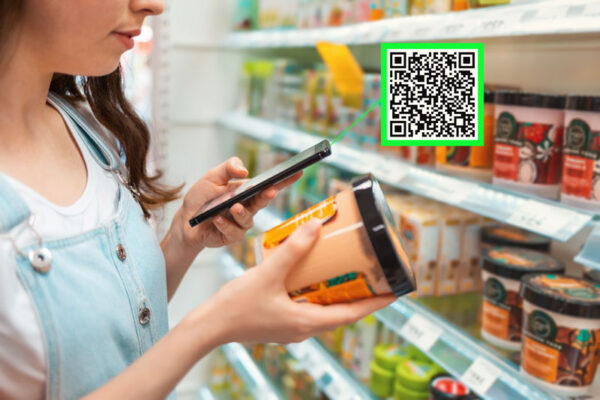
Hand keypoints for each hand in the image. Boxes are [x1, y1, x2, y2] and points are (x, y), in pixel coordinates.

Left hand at [175, 157, 301, 249]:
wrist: (186, 221)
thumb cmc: (201, 199)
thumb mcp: (212, 177)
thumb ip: (228, 168)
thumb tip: (244, 170)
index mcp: (247, 192)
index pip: (269, 184)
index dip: (285, 179)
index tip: (297, 171)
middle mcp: (249, 207)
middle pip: (263, 201)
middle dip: (268, 196)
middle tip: (270, 191)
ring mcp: (242, 223)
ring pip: (249, 219)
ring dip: (242, 213)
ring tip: (233, 207)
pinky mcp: (232, 236)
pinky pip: (234, 232)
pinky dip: (225, 224)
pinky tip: (216, 219)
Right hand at [203, 219, 395, 343]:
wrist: (210, 325)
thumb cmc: (236, 306)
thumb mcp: (268, 274)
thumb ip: (293, 249)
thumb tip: (316, 226)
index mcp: (307, 322)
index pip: (352, 314)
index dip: (376, 302)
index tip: (395, 291)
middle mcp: (303, 329)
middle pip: (342, 312)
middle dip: (360, 295)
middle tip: (374, 275)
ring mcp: (292, 328)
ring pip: (325, 311)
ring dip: (338, 293)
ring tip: (347, 272)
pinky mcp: (282, 323)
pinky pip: (308, 309)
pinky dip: (317, 294)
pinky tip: (311, 277)